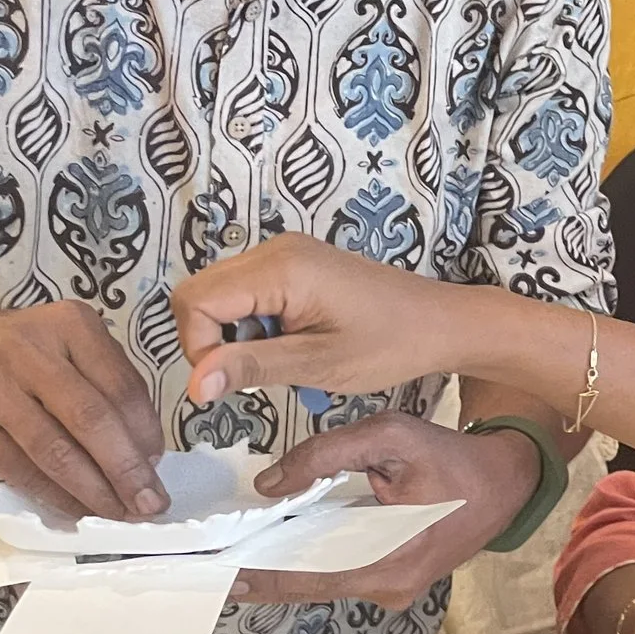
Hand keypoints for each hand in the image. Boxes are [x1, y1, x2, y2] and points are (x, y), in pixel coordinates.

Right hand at [0, 296, 166, 519]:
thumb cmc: (21, 353)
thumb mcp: (69, 347)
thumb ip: (109, 386)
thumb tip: (146, 455)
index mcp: (70, 325)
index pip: (122, 386)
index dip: (146, 434)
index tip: (159, 467)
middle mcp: (30, 350)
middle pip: (91, 418)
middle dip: (126, 468)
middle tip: (150, 503)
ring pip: (55, 450)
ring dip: (93, 489)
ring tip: (119, 512)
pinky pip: (21, 470)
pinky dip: (55, 495)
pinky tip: (78, 508)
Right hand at [171, 233, 479, 404]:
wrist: (439, 324)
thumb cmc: (390, 344)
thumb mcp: (317, 364)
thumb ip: (252, 367)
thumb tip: (196, 383)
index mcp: (280, 268)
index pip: (195, 301)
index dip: (200, 346)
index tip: (231, 380)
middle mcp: (276, 249)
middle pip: (201, 293)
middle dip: (214, 340)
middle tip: (258, 371)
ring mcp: (286, 253)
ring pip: (221, 295)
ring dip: (236, 334)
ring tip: (283, 357)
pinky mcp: (295, 264)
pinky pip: (247, 292)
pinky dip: (255, 324)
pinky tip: (291, 343)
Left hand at [230, 412, 542, 610]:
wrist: (507, 482)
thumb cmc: (452, 457)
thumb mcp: (390, 436)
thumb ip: (325, 455)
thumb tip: (268, 484)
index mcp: (388, 561)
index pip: (305, 576)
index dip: (256, 575)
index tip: (213, 572)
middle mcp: (388, 589)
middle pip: (308, 584)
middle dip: (261, 570)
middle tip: (212, 560)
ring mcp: (393, 592)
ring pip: (323, 581)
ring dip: (285, 564)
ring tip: (238, 549)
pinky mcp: (395, 584)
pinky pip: (342, 575)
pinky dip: (311, 559)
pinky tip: (283, 543)